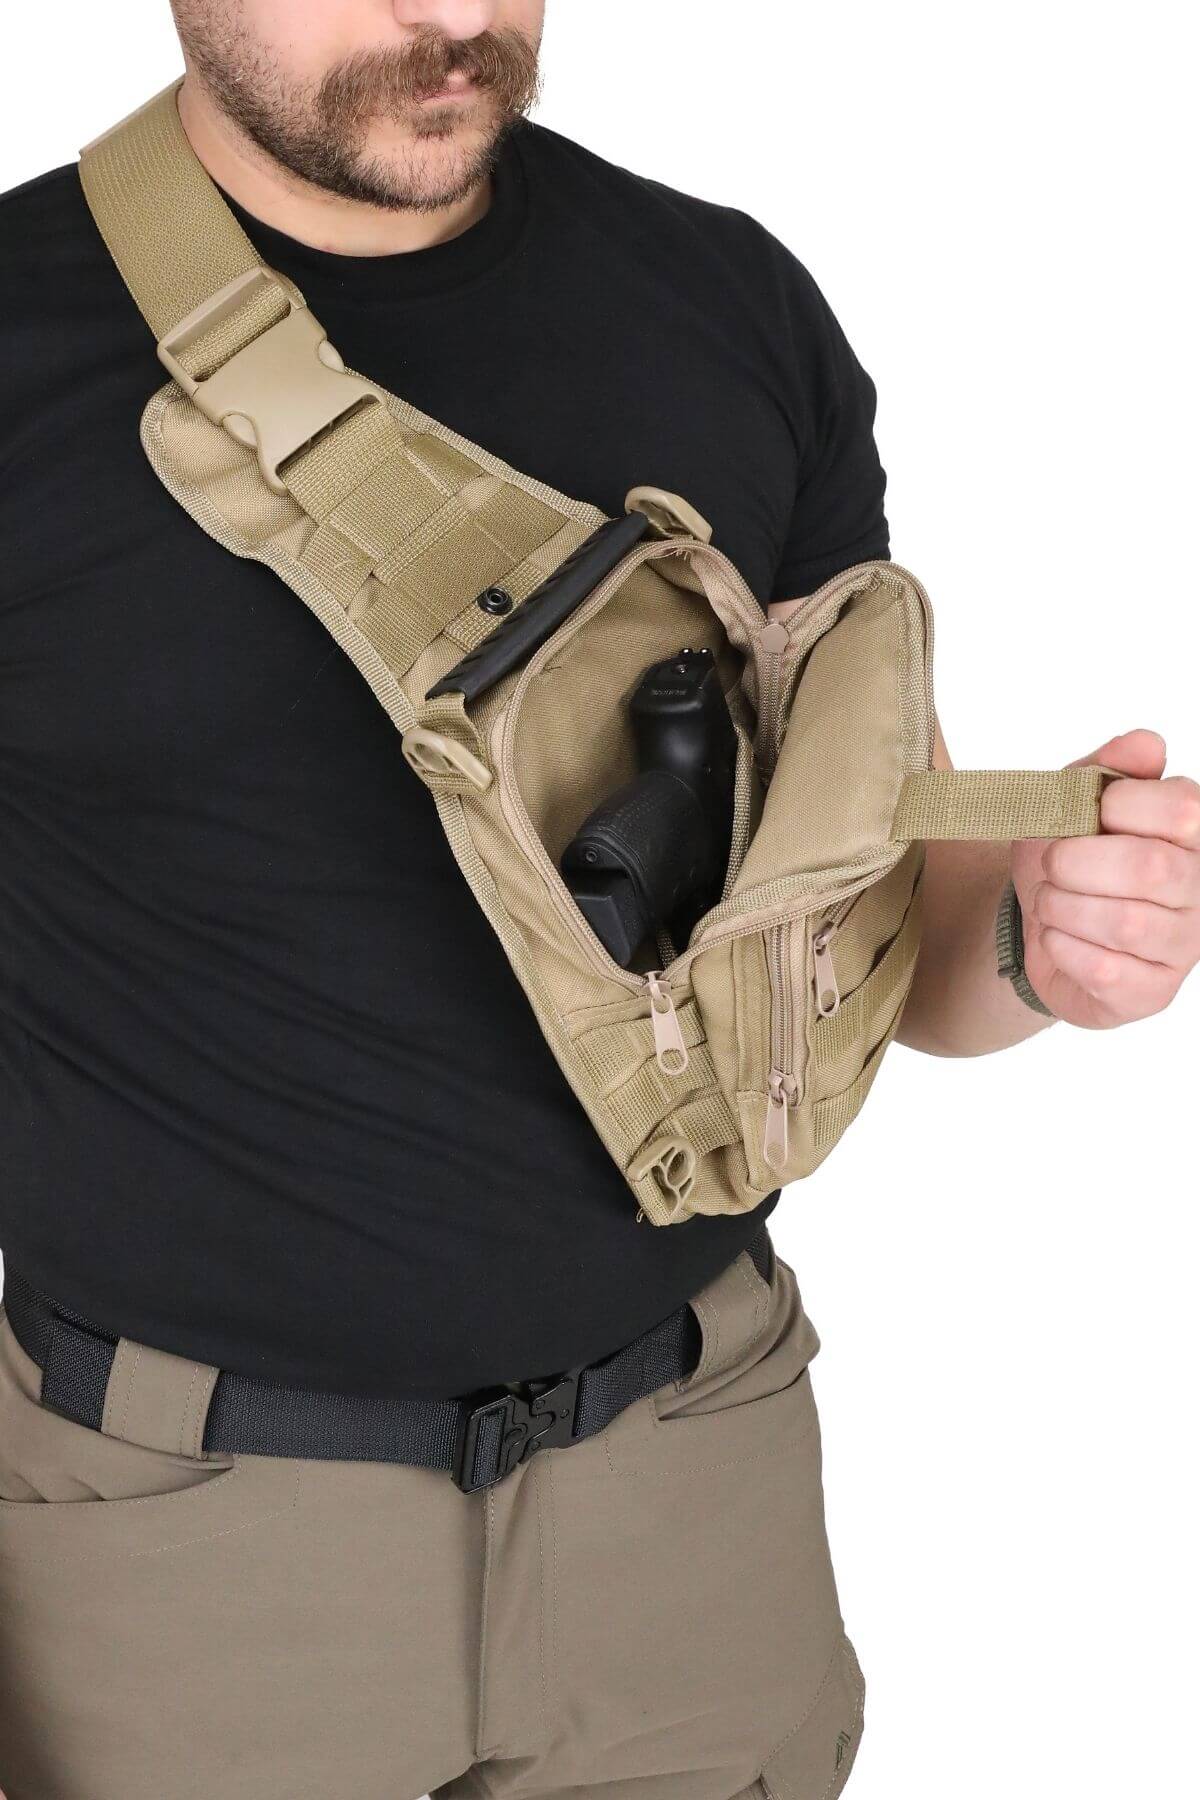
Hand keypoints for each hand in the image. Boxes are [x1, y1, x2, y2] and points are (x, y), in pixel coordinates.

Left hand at [1009, 729, 1199, 1027]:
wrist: (1040, 929)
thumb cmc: (1068, 861)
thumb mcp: (1072, 803)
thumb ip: (1106, 769)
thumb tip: (1145, 744)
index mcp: (1191, 834)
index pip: (1182, 809)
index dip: (1120, 806)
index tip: (1088, 814)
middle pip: (1152, 868)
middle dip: (1079, 862)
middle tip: (1052, 863)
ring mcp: (1182, 946)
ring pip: (1125, 923)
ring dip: (1064, 906)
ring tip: (1050, 900)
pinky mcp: (1150, 992)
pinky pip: (1104, 969)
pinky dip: (1061, 946)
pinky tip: (1056, 936)